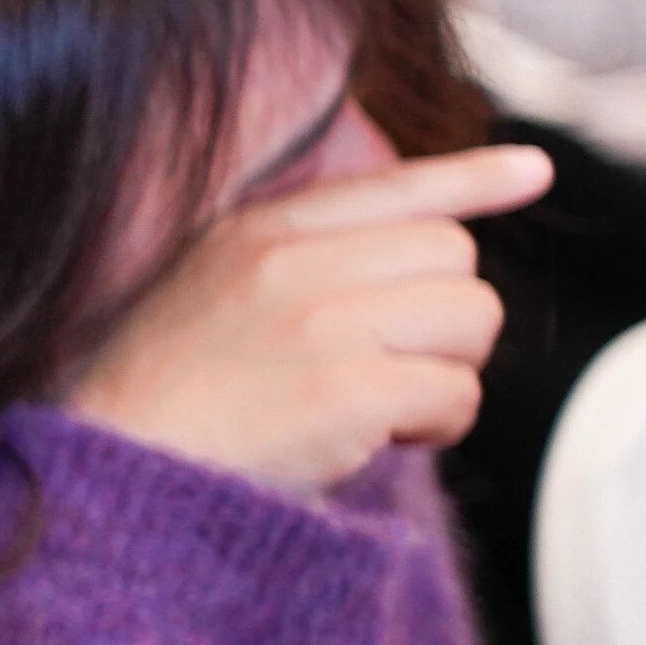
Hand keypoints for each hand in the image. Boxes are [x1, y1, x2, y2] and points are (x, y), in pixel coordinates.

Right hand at [71, 145, 552, 493]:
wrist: (114, 473)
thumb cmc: (164, 401)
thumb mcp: (208, 288)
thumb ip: (295, 255)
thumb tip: (414, 241)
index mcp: (258, 231)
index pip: (392, 185)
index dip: (471, 178)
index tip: (531, 171)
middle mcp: (293, 262)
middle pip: (452, 255)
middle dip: (440, 317)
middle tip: (383, 366)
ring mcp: (322, 323)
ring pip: (472, 318)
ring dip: (446, 370)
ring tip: (380, 404)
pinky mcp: (348, 391)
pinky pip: (458, 392)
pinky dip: (436, 424)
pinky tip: (380, 439)